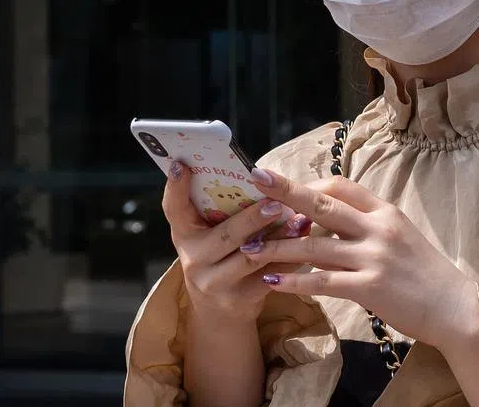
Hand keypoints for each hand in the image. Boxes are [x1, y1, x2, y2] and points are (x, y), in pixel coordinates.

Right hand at [161, 160, 312, 324]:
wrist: (218, 315)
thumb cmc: (218, 260)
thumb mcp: (208, 238)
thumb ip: (221, 212)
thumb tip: (256, 175)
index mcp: (184, 234)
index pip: (173, 208)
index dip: (175, 186)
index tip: (181, 164)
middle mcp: (194, 259)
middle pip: (225, 235)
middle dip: (252, 218)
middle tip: (276, 202)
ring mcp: (214, 282)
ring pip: (250, 258)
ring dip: (278, 238)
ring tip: (300, 222)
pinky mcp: (237, 300)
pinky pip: (268, 277)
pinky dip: (289, 261)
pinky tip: (305, 247)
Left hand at [243, 169, 478, 352]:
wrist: (454, 308)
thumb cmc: (422, 271)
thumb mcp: (398, 234)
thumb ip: (365, 223)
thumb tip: (325, 215)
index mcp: (384, 211)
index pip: (341, 185)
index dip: (309, 183)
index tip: (281, 186)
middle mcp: (377, 228)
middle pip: (322, 204)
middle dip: (285, 193)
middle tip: (255, 182)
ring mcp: (373, 257)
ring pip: (314, 247)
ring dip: (278, 246)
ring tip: (248, 248)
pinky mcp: (370, 288)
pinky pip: (323, 282)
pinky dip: (294, 280)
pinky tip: (272, 280)